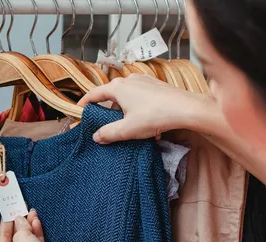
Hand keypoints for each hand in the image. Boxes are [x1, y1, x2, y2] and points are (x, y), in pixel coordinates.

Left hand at [0, 209, 70, 241]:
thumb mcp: (21, 238)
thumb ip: (20, 226)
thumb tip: (20, 219)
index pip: (1, 238)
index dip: (6, 223)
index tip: (9, 211)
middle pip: (14, 240)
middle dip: (19, 224)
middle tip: (21, 210)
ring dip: (29, 227)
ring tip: (31, 213)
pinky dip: (36, 234)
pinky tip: (36, 222)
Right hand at [78, 74, 209, 144]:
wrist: (186, 109)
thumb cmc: (155, 116)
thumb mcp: (127, 129)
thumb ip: (108, 133)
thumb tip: (96, 136)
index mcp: (118, 88)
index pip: (94, 94)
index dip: (85, 103)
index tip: (79, 110)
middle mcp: (129, 80)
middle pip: (112, 96)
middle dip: (109, 112)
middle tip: (107, 125)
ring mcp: (144, 81)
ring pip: (127, 98)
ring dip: (126, 113)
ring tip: (133, 130)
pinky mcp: (156, 86)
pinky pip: (141, 98)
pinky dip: (139, 110)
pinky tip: (149, 125)